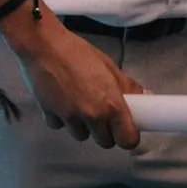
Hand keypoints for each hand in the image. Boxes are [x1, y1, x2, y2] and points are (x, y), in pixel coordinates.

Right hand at [16, 21, 144, 148]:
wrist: (42, 45)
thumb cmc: (77, 51)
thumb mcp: (108, 65)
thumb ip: (126, 85)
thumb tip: (144, 96)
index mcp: (112, 104)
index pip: (128, 140)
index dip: (127, 136)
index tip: (124, 128)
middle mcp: (92, 116)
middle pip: (105, 142)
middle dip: (104, 131)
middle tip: (101, 114)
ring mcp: (69, 117)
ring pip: (81, 136)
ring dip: (82, 126)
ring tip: (76, 105)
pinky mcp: (49, 115)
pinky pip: (59, 126)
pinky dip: (60, 118)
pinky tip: (59, 102)